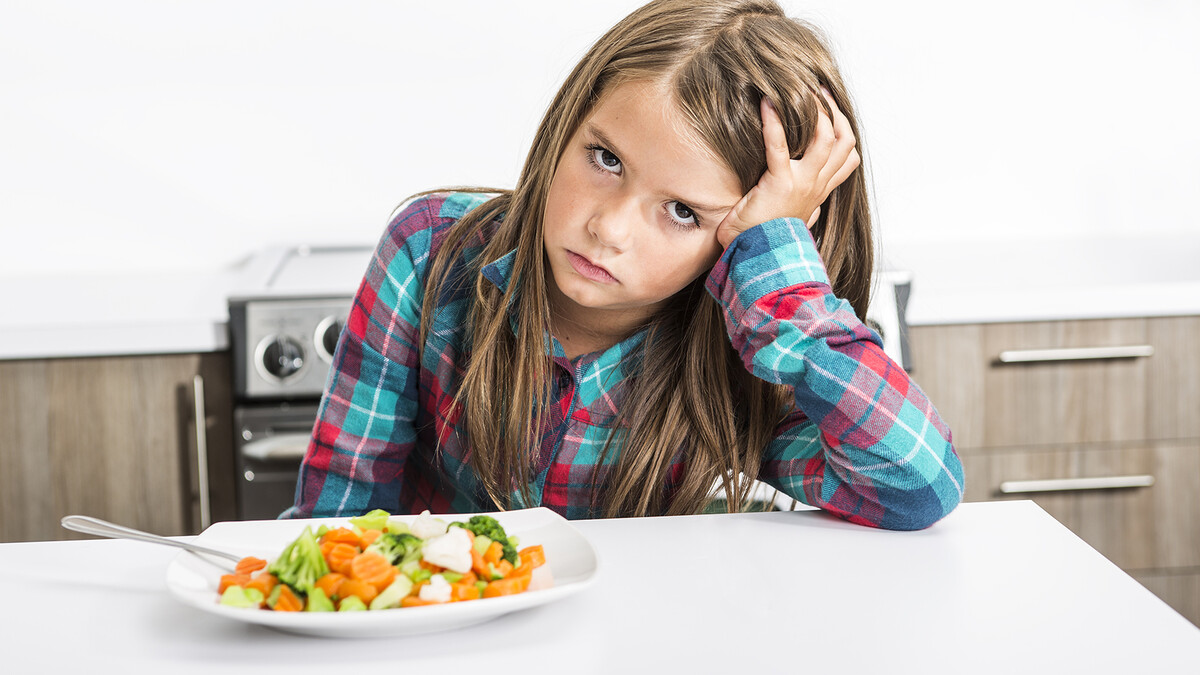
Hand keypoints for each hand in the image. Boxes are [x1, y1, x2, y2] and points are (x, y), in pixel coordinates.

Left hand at [716, 88, 860, 248]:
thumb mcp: (794, 220)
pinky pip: (780, 146)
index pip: (848, 158)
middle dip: (835, 111)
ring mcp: (802, 184)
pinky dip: (774, 122)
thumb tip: (812, 206)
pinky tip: (766, 104)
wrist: (757, 259)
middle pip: (843, 141)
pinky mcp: (780, 183)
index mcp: (819, 192)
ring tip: (800, 90)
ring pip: (825, 138)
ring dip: (815, 110)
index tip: (832, 110)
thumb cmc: (766, 239)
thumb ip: (806, 207)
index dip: (845, 130)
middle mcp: (817, 186)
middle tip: (819, 89)